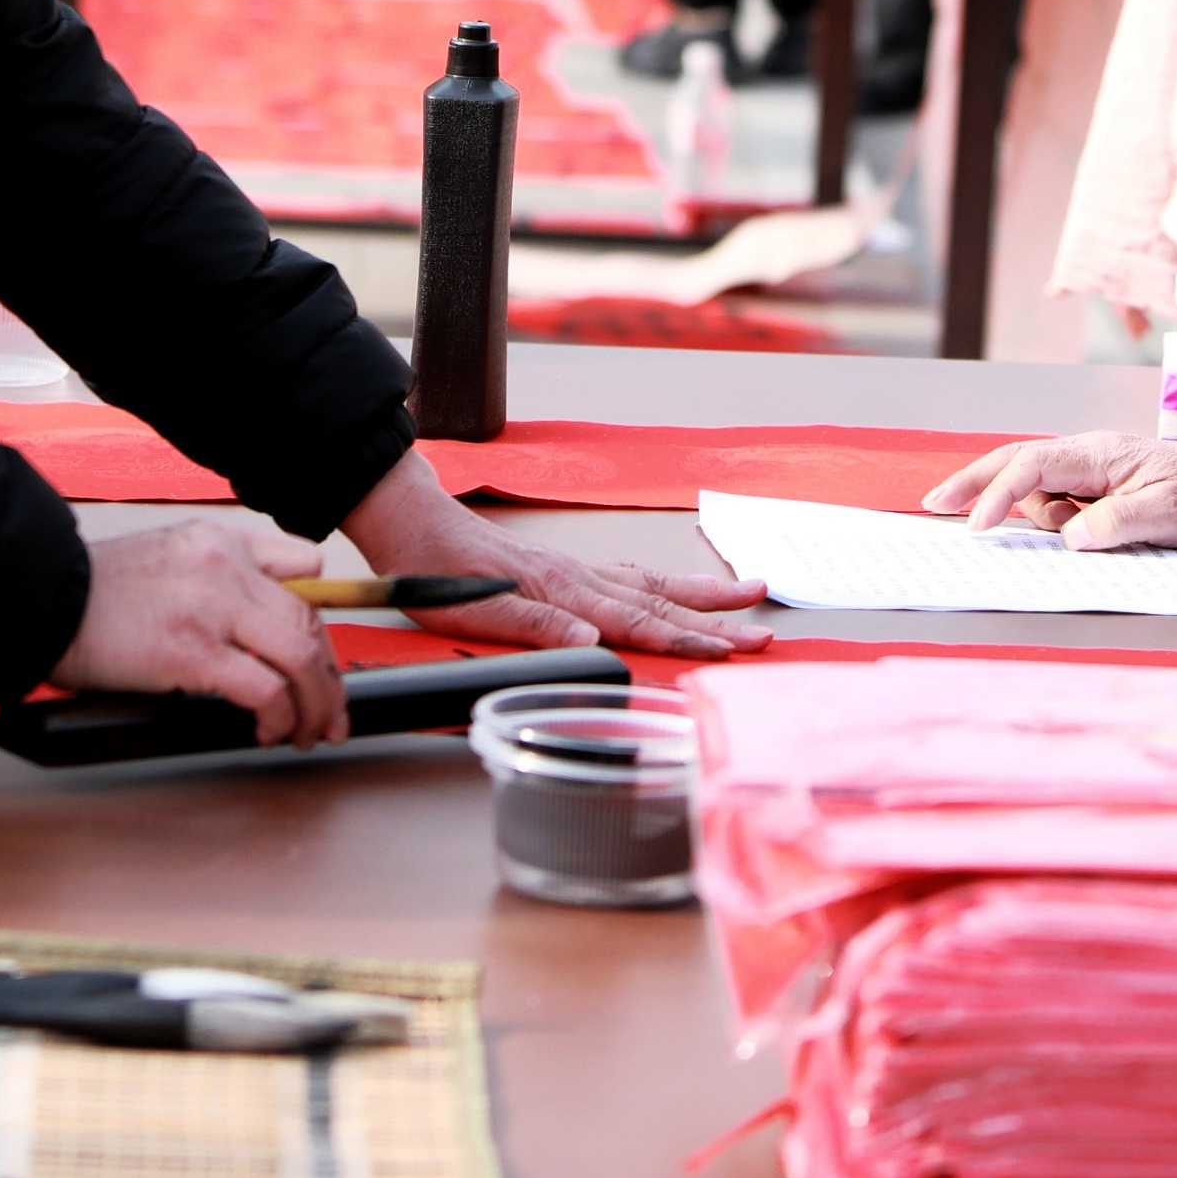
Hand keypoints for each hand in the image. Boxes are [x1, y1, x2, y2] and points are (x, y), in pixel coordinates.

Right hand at [50, 516, 345, 746]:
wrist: (44, 597)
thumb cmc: (94, 592)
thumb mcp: (166, 556)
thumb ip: (212, 575)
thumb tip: (249, 626)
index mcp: (222, 539)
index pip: (305, 568)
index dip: (319, 621)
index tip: (319, 656)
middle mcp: (227, 566)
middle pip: (311, 620)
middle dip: (330, 675)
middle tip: (330, 710)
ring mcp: (213, 608)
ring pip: (300, 655)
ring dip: (315, 702)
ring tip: (309, 731)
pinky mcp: (194, 652)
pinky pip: (265, 688)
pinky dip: (278, 716)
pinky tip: (268, 731)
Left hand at [345, 460, 769, 659]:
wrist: (412, 525)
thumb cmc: (436, 573)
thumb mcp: (473, 608)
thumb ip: (534, 626)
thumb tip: (592, 640)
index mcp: (561, 593)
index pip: (636, 623)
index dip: (684, 640)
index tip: (728, 652)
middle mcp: (578, 579)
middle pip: (660, 603)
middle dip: (715, 622)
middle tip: (764, 633)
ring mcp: (576, 571)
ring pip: (653, 584)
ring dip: (703, 595)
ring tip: (749, 593)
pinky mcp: (566, 569)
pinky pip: (632, 576)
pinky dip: (667, 582)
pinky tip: (680, 587)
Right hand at [923, 431, 1176, 548]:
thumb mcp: (1168, 513)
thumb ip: (1118, 522)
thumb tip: (1069, 535)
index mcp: (1098, 454)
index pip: (1033, 466)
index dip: (998, 494)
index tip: (977, 527)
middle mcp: (1085, 456)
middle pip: (1014, 461)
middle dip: (972, 482)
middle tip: (934, 505)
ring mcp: (1086, 470)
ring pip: (1031, 485)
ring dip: (1017, 508)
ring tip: (1045, 531)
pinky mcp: (1092, 487)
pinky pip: (1050, 497)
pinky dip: (1034, 513)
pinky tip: (1051, 530)